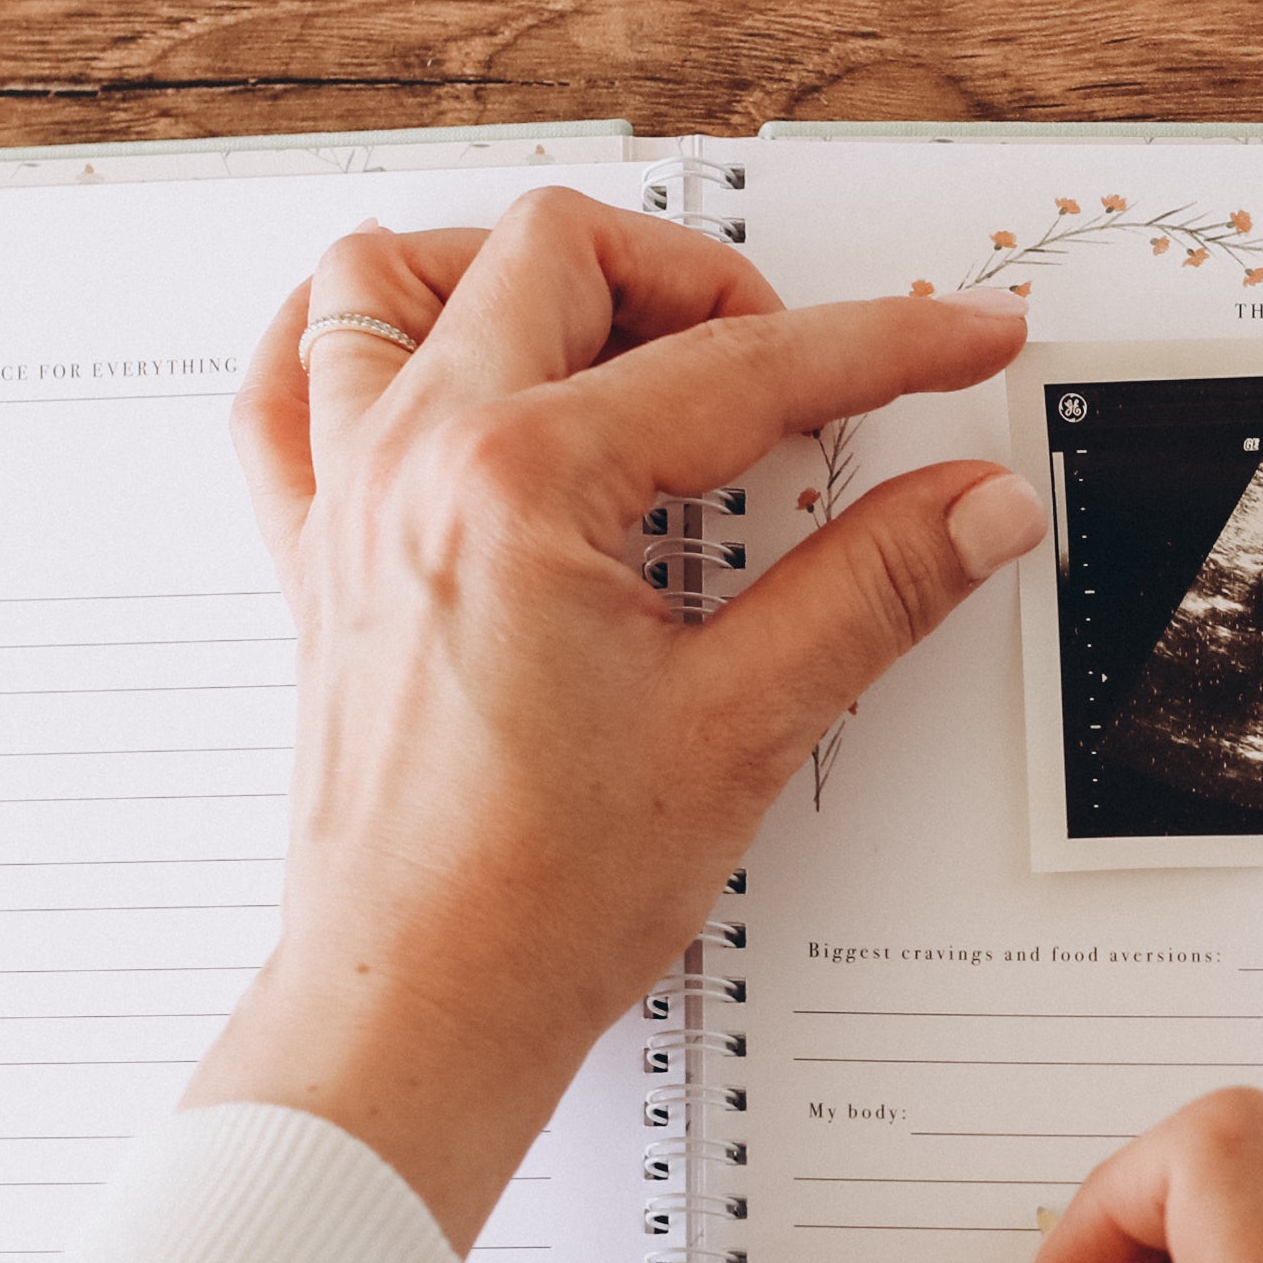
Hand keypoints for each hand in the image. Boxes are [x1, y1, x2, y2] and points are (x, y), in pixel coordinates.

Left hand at [184, 187, 1045, 1247]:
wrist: (421, 1007)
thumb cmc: (540, 894)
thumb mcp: (747, 720)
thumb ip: (875, 583)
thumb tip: (975, 502)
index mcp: (520, 484)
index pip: (743, 368)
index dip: (884, 346)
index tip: (960, 339)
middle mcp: (413, 463)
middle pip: (561, 256)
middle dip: (705, 280)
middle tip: (799, 367)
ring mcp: (348, 501)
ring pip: (394, 281)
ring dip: (515, 274)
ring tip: (627, 341)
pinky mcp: (318, 557)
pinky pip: (287, 389)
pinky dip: (356, 341)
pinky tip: (444, 369)